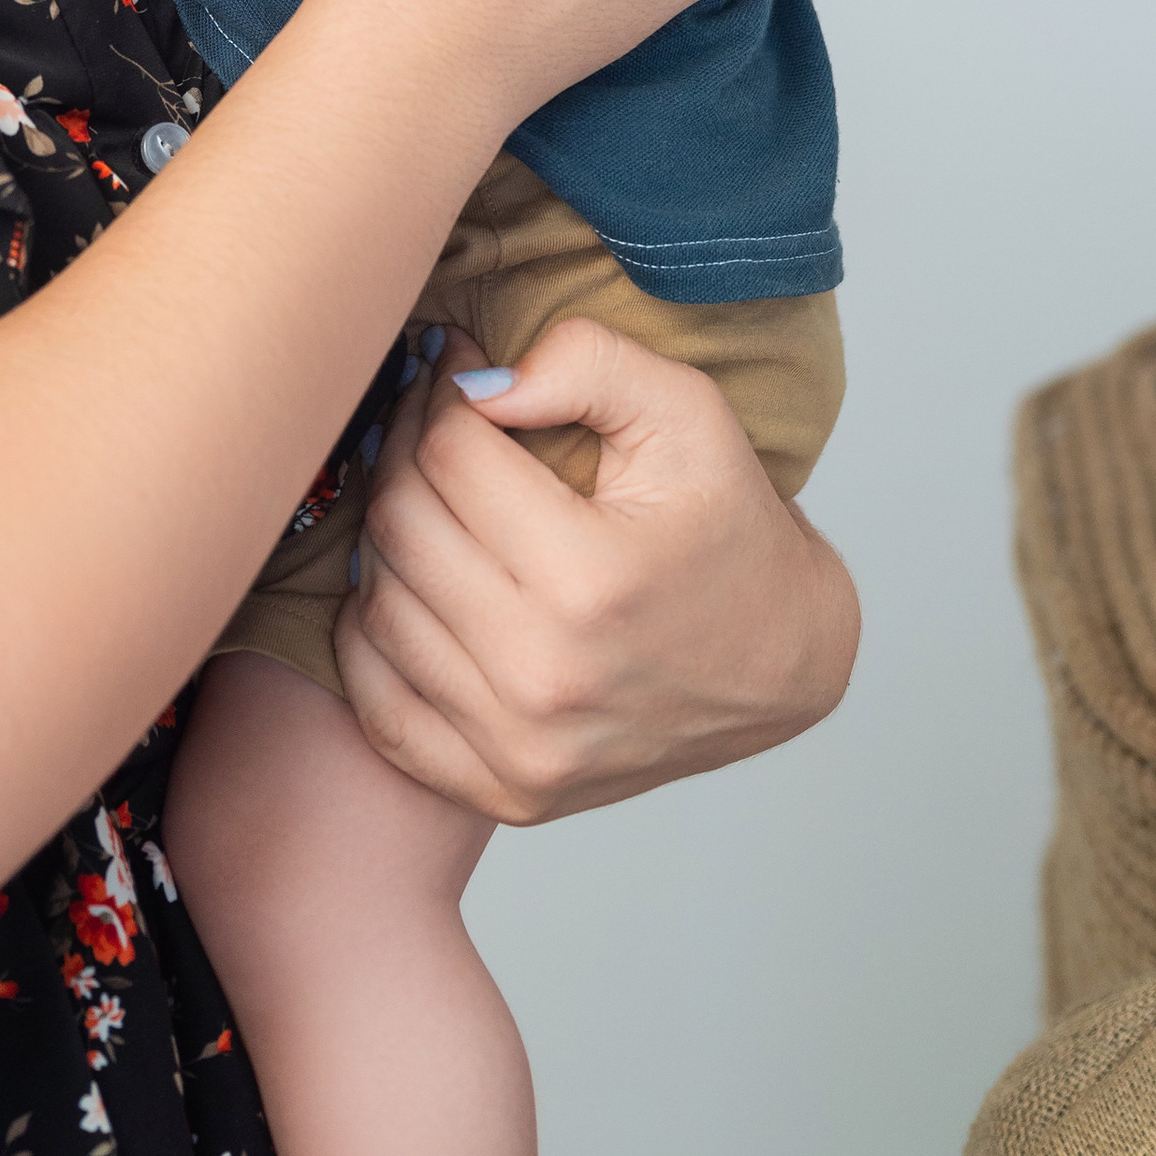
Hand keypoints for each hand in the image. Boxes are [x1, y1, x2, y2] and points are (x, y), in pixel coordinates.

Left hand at [334, 317, 858, 820]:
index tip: (455, 366)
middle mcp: (545, 678)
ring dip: (385, 533)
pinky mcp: (506, 793)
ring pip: (378, 606)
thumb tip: (478, 384)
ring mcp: (520, 749)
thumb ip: (586, 363)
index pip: (449, 455)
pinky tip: (412, 585)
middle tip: (431, 416)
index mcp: (590, 580)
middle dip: (402, 446)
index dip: (441, 390)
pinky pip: (380, 706)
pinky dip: (372, 639)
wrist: (782, 664)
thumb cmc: (729, 529)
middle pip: (401, 525)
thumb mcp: (687, 413)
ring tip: (428, 494)